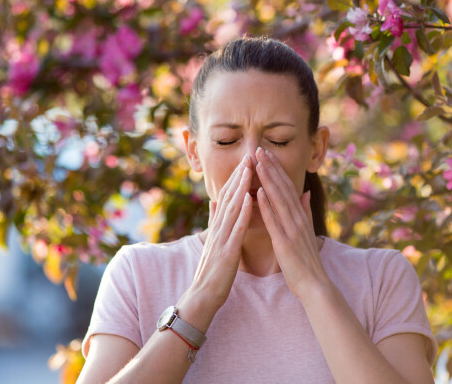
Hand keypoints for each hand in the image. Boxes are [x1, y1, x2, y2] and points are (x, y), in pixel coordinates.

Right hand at [178, 154, 252, 321]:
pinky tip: (249, 198)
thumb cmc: (212, 270)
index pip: (227, 196)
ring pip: (232, 208)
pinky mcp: (226, 251)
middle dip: (239, 175)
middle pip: (229, 197)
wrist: (202, 296)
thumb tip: (213, 201)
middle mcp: (218, 228)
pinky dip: (243, 212)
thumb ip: (214, 220)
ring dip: (240, 187)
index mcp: (218, 226)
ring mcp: (221, 239)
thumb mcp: (213, 241)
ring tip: (249, 169)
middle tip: (249, 155)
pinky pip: (236, 229)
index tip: (246, 160)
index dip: (236, 177)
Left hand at [254, 147, 330, 298]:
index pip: (287, 187)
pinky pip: (274, 221)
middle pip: (283, 188)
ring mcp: (292, 229)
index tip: (266, 153)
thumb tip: (304, 192)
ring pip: (278, 199)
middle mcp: (297, 218)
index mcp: (300, 216)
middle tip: (259, 149)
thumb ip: (305, 211)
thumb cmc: (306, 261)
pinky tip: (258, 192)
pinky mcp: (284, 242)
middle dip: (271, 167)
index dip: (276, 169)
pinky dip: (266, 205)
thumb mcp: (307, 231)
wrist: (315, 285)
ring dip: (267, 179)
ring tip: (258, 162)